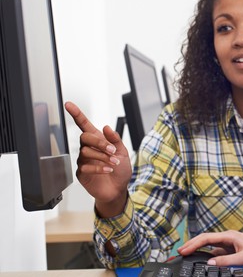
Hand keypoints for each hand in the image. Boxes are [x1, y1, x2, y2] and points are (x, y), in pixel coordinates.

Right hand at [65, 101, 131, 216]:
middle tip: (112, 150)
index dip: (76, 114)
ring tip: (114, 162)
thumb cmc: (120, 169)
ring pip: (86, 152)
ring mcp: (83, 160)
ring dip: (102, 156)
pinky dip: (99, 167)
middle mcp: (89, 148)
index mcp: (98, 140)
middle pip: (84, 137)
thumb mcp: (123, 152)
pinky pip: (86, 166)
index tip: (69, 105)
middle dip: (99, 142)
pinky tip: (108, 169)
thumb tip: (106, 127)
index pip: (84, 124)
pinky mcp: (81, 173)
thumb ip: (115, 139)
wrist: (118, 189)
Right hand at [178, 230, 242, 266]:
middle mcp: (228, 237)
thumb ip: (226, 261)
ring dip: (199, 250)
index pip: (206, 238)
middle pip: (205, 240)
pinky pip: (216, 252)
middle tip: (179, 252)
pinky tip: (202, 260)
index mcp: (229, 235)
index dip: (193, 244)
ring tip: (187, 255)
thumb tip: (210, 263)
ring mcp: (229, 243)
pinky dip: (207, 255)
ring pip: (210, 246)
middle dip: (192, 245)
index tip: (183, 250)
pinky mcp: (232, 250)